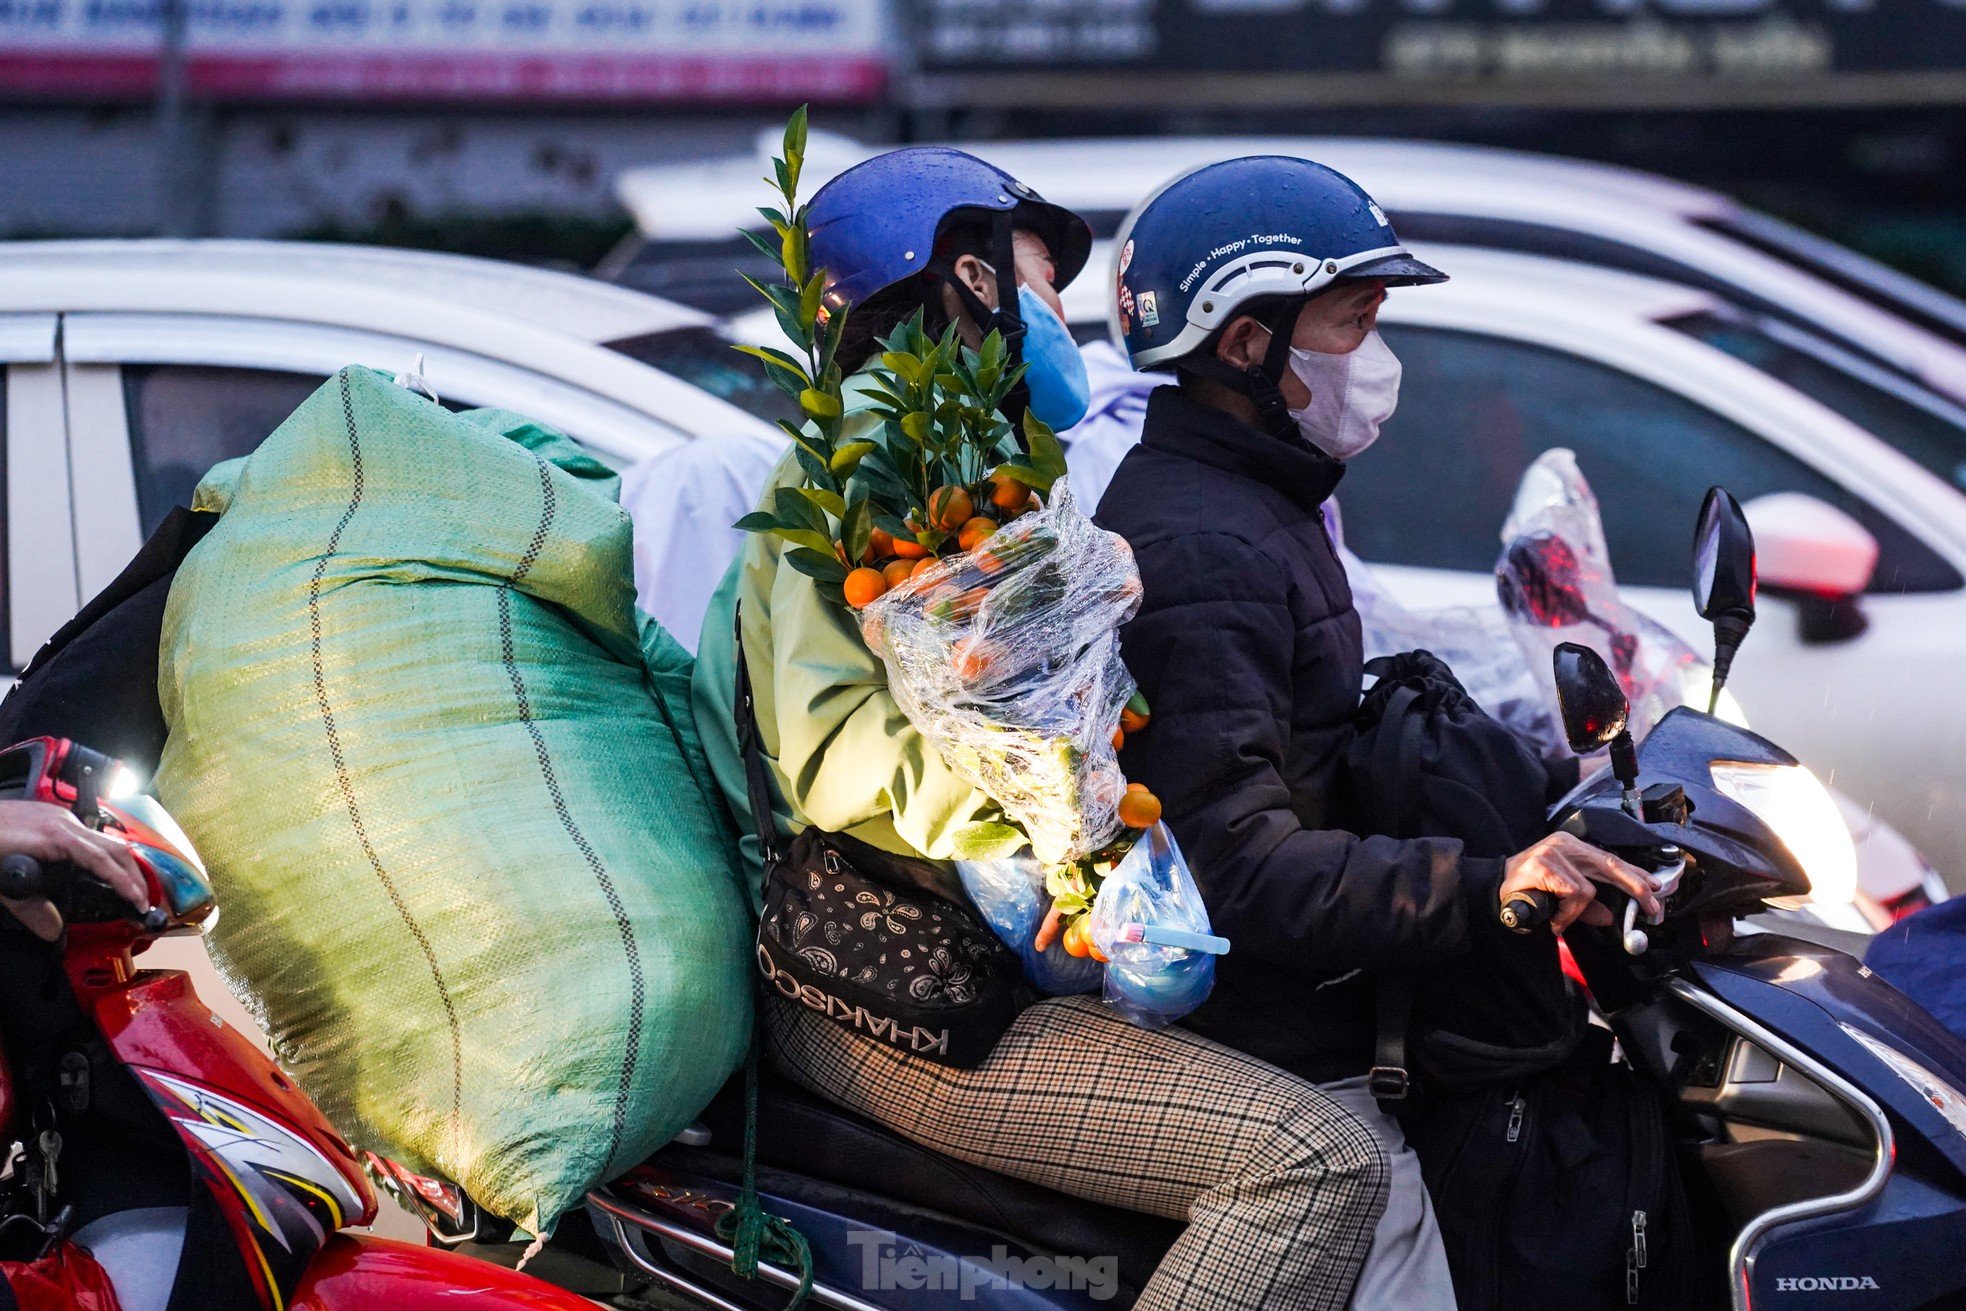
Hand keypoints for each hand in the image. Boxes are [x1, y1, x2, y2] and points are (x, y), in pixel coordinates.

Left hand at [0, 800, 149, 940]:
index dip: (124, 882)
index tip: (138, 902)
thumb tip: (54, 931)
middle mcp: (63, 822)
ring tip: (128, 887)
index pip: (103, 860)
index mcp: (56, 836)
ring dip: (120, 863)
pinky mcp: (50, 816)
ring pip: (103, 839)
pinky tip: (99, 869)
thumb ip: (27, 908)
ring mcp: (58, 816)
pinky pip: (88, 835)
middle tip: (142, 900)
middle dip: (133, 874)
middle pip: (113, 846)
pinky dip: (103, 854)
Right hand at [1500, 831, 1658, 934]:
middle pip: (1610, 864)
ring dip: (1576, 912)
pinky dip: (1566, 914)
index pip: (1610, 858)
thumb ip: (1587, 905)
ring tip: (1560, 920)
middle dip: (1634, 886)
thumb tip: (1610, 916)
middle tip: (1651, 905)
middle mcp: (1564, 844)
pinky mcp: (1544, 865)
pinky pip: (1572, 895)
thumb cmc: (1527, 892)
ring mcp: (1553, 852)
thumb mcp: (1562, 899)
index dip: (1634, 874)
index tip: (1656, 887)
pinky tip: (1554, 919)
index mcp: (1571, 847)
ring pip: (1588, 888)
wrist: (1492, 891)